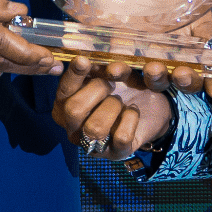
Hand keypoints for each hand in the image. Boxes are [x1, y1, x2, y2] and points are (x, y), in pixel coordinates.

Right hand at [51, 54, 176, 161]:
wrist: (148, 110)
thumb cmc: (122, 88)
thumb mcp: (110, 74)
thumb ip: (98, 68)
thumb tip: (88, 59)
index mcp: (65, 106)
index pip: (63, 92)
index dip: (72, 76)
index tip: (84, 60)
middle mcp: (73, 128)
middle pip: (74, 110)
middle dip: (96, 90)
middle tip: (111, 84)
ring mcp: (93, 144)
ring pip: (95, 128)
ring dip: (113, 106)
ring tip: (121, 102)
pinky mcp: (116, 153)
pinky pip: (121, 137)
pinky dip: (131, 118)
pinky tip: (133, 111)